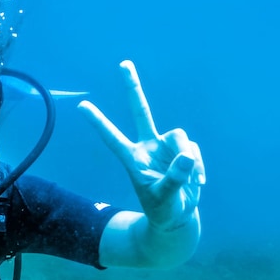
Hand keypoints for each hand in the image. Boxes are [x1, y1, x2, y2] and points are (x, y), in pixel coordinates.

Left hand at [78, 60, 204, 230]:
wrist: (179, 216)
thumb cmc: (164, 209)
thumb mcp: (165, 198)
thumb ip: (174, 178)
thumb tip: (186, 156)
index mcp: (133, 159)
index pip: (112, 137)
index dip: (98, 122)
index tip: (81, 106)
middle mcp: (148, 146)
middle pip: (141, 111)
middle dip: (133, 87)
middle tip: (123, 63)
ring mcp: (166, 147)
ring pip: (180, 137)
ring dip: (188, 159)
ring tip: (191, 182)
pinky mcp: (184, 151)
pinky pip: (193, 150)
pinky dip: (198, 166)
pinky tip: (197, 183)